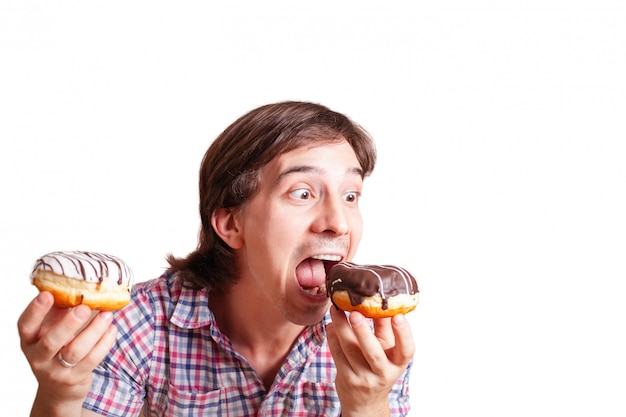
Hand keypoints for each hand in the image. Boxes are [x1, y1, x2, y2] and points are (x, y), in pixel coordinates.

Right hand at [17, 292, 116, 414]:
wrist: (58, 389)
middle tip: (84, 307)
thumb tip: (78, 280)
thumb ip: (59, 309)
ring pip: (75, 351)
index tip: (47, 294)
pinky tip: (112, 329)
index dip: (35, 310)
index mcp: (29, 340)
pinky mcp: (74, 379)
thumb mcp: (51, 329)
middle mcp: (38, 357)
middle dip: (68, 324)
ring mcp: (56, 370)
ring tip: (107, 315)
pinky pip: (92, 360)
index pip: (25, 325)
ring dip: (94, 331)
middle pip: (51, 341)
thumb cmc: (57, 348)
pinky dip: (104, 343)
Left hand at [327, 306, 413, 416]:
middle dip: (363, 331)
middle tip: (355, 313)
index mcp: (397, 363)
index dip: (404, 334)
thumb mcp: (387, 348)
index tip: (398, 316)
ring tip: (336, 310)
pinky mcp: (346, 378)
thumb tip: (380, 299)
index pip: (406, 350)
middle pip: (373, 353)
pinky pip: (337, 354)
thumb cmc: (378, 366)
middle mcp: (382, 373)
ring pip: (349, 350)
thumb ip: (385, 326)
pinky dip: (332, 336)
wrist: (365, 400)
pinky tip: (332, 324)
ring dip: (341, 327)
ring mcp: (363, 377)